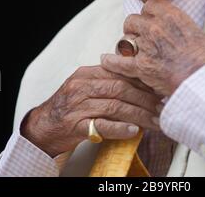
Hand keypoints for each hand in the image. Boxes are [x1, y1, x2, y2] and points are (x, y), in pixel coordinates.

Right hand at [20, 65, 160, 156]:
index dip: (141, 81)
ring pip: (114, 106)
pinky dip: (119, 128)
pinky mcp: (75, 126)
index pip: (119, 73)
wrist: (42, 126)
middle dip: (145, 98)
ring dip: (139, 114)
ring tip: (155, 121)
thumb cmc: (69, 106)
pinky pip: (100, 125)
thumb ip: (107, 81)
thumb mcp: (86, 86)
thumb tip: (139, 82)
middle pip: (120, 88)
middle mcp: (82, 87)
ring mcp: (78, 106)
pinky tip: (134, 130)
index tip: (158, 88)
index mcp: (86, 74)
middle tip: (162, 106)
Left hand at [101, 0, 204, 96]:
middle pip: (132, 21)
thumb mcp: (199, 33)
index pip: (149, 5)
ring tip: (131, 53)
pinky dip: (112, 62)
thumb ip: (184, 29)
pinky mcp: (141, 67)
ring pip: (125, 40)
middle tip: (139, 38)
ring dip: (127, 46)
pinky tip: (106, 60)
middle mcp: (155, 26)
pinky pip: (120, 62)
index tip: (150, 20)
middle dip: (134, 29)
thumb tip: (183, 33)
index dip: (148, 14)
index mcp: (171, 15)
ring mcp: (146, 46)